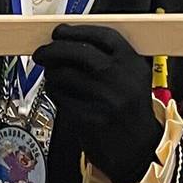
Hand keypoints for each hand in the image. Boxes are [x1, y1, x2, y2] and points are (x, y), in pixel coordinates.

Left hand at [37, 24, 164, 182]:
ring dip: (51, 73)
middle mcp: (120, 79)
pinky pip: (60, 97)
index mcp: (133, 64)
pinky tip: (59, 94)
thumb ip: (110, 59)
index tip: (60, 31)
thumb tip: (71, 41)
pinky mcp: (89, 118)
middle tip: (42, 52)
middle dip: (53, 49)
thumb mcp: (132, 79)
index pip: (101, 35)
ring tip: (53, 76)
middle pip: (77, 51)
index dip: (75, 31)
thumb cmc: (131, 114)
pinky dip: (54, 92)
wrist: (139, 151)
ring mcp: (104, 99)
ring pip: (64, 74)